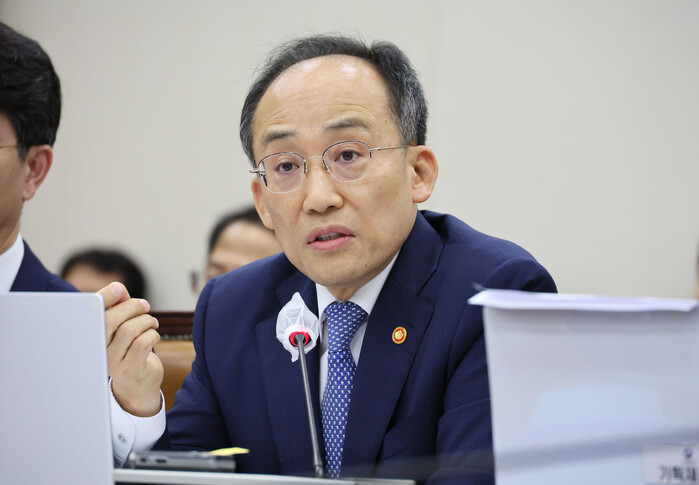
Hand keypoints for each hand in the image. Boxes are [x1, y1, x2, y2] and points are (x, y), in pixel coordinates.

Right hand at [100, 282, 162, 416]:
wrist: (138, 384)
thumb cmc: (130, 350)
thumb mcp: (123, 327)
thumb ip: (120, 306)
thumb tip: (118, 287)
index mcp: (93, 337)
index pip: (93, 314)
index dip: (104, 298)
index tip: (118, 289)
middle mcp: (97, 351)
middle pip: (112, 320)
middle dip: (133, 307)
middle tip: (145, 306)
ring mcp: (112, 362)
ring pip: (130, 330)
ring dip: (147, 321)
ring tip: (152, 323)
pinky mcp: (130, 370)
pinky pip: (143, 343)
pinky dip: (153, 335)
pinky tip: (153, 336)